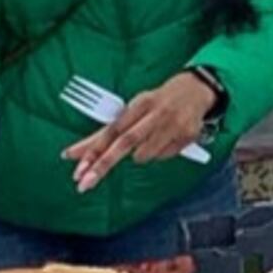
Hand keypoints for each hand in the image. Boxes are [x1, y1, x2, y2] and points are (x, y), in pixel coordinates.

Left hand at [70, 69, 215, 189]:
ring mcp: (172, 126)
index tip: (76, 166)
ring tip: (150, 141)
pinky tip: (166, 141)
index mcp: (138, 105)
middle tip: (85, 183)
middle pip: (125, 143)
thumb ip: (107, 133)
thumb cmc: (158, 102)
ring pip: (144, 155)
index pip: (111, 130)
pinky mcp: (186, 136)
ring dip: (140, 155)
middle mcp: (154, 114)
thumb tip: (74, 153)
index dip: (92, 150)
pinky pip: (164, 157)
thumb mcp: (132, 110)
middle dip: (103, 164)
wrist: (197, 90)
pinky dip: (159, 154)